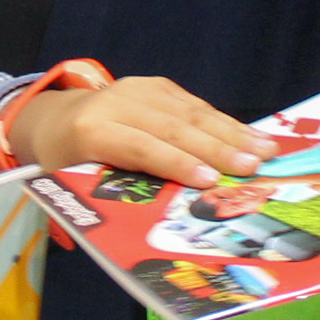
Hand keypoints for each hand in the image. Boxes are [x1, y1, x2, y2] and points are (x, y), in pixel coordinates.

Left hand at [10, 76, 263, 186]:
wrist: (55, 118)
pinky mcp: (156, 86)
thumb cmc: (67, 164)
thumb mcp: (75, 185)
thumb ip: (110, 200)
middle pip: (171, 126)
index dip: (176, 163)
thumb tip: (149, 234)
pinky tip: (251, 137)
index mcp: (92, 130)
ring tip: (265, 152)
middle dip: (215, 149)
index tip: (209, 182)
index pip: (139, 145)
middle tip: (252, 169)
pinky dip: (225, 123)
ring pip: (189, 111)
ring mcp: (138, 88)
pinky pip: (194, 104)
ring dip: (231, 133)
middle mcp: (116, 102)